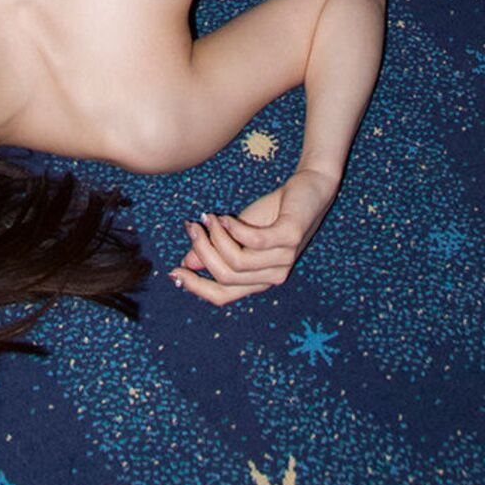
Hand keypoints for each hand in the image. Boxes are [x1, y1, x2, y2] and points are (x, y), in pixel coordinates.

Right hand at [169, 166, 339, 307]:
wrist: (311, 188)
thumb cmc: (276, 211)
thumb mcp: (240, 232)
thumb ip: (219, 248)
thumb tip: (187, 262)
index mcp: (259, 279)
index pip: (223, 296)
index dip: (196, 287)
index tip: (173, 272)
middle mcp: (272, 276)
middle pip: (225, 277)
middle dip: (201, 252)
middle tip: (191, 226)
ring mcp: (283, 259)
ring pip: (237, 261)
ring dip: (215, 237)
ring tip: (208, 217)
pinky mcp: (289, 238)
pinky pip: (253, 241)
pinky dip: (233, 228)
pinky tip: (224, 216)